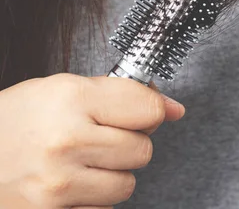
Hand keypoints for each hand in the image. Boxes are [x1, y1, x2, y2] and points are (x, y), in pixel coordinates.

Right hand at [0, 73, 184, 207]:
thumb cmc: (13, 121)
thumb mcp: (61, 90)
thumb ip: (121, 95)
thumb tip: (173, 109)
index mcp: (70, 99)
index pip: (148, 109)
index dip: (148, 111)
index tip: (138, 113)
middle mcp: (66, 141)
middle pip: (142, 150)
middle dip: (127, 144)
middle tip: (99, 138)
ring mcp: (58, 184)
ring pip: (127, 184)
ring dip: (111, 175)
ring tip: (81, 162)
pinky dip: (93, 200)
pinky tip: (69, 184)